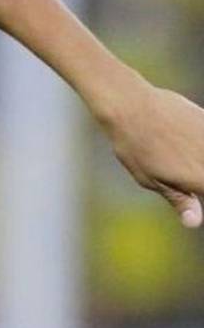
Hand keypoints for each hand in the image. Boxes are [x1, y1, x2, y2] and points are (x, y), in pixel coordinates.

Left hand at [103, 83, 203, 227]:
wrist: (130, 105)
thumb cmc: (134, 146)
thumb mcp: (151, 179)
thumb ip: (180, 200)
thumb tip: (194, 223)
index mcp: (200, 179)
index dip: (198, 189)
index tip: (190, 188)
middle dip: (198, 177)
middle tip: (179, 174)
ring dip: (198, 160)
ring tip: (174, 157)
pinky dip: (199, 144)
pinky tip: (186, 143)